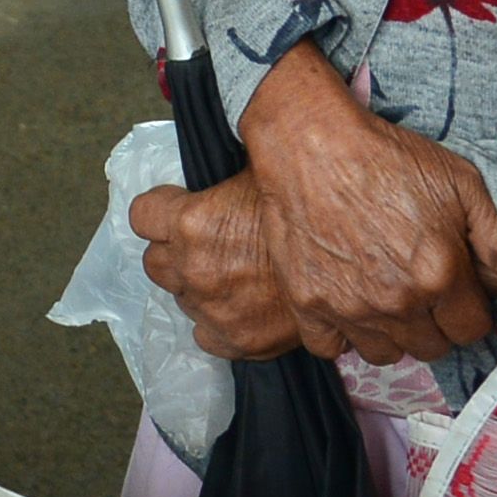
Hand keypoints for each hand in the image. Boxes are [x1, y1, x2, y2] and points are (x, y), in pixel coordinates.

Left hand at [129, 171, 301, 358]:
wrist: (354, 260)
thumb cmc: (308, 205)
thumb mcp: (261, 170)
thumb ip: (224, 174)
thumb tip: (215, 154)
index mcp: (190, 223)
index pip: (141, 216)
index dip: (159, 210)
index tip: (178, 208)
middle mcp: (193, 269)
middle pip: (155, 262)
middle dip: (174, 252)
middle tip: (206, 244)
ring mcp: (212, 310)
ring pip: (181, 298)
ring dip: (197, 286)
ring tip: (232, 274)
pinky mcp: (237, 342)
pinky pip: (205, 335)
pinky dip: (217, 322)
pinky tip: (240, 305)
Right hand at [236, 42, 496, 362]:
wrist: (310, 143)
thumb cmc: (388, 157)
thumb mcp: (463, 182)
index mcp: (439, 274)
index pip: (471, 330)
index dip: (467, 307)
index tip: (454, 286)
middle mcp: (397, 302)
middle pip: (431, 347)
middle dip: (432, 321)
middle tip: (418, 284)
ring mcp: (348, 308)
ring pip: (385, 354)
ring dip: (391, 332)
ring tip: (383, 294)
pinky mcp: (307, 305)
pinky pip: (333, 348)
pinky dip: (342, 333)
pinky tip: (347, 300)